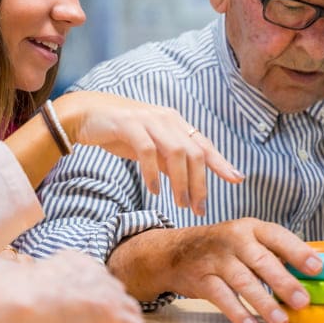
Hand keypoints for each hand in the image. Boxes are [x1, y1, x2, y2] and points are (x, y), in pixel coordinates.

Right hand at [13, 250, 150, 322]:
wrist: (21, 298)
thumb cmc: (17, 294)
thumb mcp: (34, 280)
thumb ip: (41, 286)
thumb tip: (28, 301)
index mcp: (78, 261)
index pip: (100, 277)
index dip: (104, 293)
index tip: (101, 306)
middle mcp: (96, 273)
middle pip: (118, 292)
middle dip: (121, 307)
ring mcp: (106, 293)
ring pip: (131, 310)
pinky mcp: (111, 314)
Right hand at [58, 92, 243, 215]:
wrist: (86, 114)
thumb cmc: (120, 132)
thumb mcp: (150, 146)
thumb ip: (169, 160)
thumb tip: (189, 182)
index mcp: (175, 123)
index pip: (204, 144)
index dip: (221, 162)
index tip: (237, 179)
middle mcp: (166, 118)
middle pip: (194, 152)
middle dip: (199, 182)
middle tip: (198, 208)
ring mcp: (148, 120)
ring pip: (176, 151)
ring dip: (180, 181)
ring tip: (180, 203)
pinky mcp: (129, 125)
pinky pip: (147, 151)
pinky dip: (154, 173)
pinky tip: (155, 190)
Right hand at [134, 218, 322, 322]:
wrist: (174, 252)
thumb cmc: (223, 248)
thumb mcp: (247, 240)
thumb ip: (276, 253)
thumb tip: (317, 272)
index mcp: (251, 228)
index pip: (278, 236)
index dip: (298, 251)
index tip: (318, 268)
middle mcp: (233, 239)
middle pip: (261, 260)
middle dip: (284, 281)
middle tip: (302, 301)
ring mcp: (215, 259)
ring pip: (242, 281)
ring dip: (263, 302)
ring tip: (280, 321)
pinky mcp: (200, 279)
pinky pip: (221, 297)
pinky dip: (237, 312)